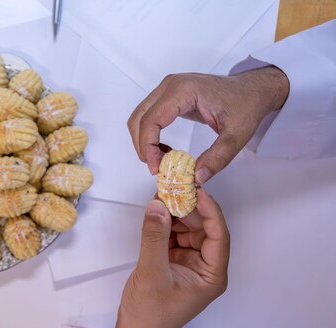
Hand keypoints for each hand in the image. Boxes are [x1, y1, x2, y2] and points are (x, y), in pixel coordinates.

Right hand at [114, 189, 229, 327]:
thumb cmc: (150, 312)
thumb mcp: (152, 272)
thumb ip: (155, 237)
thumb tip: (157, 205)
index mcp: (212, 274)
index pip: (218, 235)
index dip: (210, 211)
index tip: (196, 191)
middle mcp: (205, 267)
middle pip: (204, 230)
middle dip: (189, 209)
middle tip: (173, 189)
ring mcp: (189, 264)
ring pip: (188, 230)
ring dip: (175, 214)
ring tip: (161, 197)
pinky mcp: (174, 262)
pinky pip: (174, 236)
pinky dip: (165, 224)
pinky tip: (156, 213)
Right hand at [128, 67, 288, 182]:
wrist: (253, 89)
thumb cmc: (246, 105)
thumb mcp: (237, 135)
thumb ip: (218, 158)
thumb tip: (196, 177)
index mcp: (184, 90)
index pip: (151, 120)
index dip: (148, 147)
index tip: (156, 168)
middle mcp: (170, 86)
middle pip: (138, 119)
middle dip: (142, 147)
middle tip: (156, 168)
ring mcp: (167, 89)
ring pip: (139, 117)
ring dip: (143, 142)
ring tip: (161, 160)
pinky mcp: (168, 96)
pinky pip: (148, 116)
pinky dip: (149, 136)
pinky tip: (165, 150)